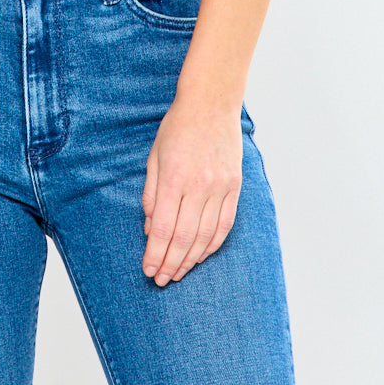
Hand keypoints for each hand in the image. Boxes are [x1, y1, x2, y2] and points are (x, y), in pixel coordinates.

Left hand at [141, 90, 242, 284]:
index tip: (148, 269)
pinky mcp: (235, 187)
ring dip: (191, 259)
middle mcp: (199, 186)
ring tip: (178, 273)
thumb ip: (151, 194)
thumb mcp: (154, 157)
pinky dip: (212, 245)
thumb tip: (150, 229)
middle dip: (171, 263)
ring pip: (206, 236)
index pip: (164, 228)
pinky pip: (224, 225)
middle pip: (184, 238)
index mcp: (174, 178)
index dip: (155, 253)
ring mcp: (220, 187)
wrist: (211, 104)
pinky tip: (201, 255)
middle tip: (161, 279)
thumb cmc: (177, 128)